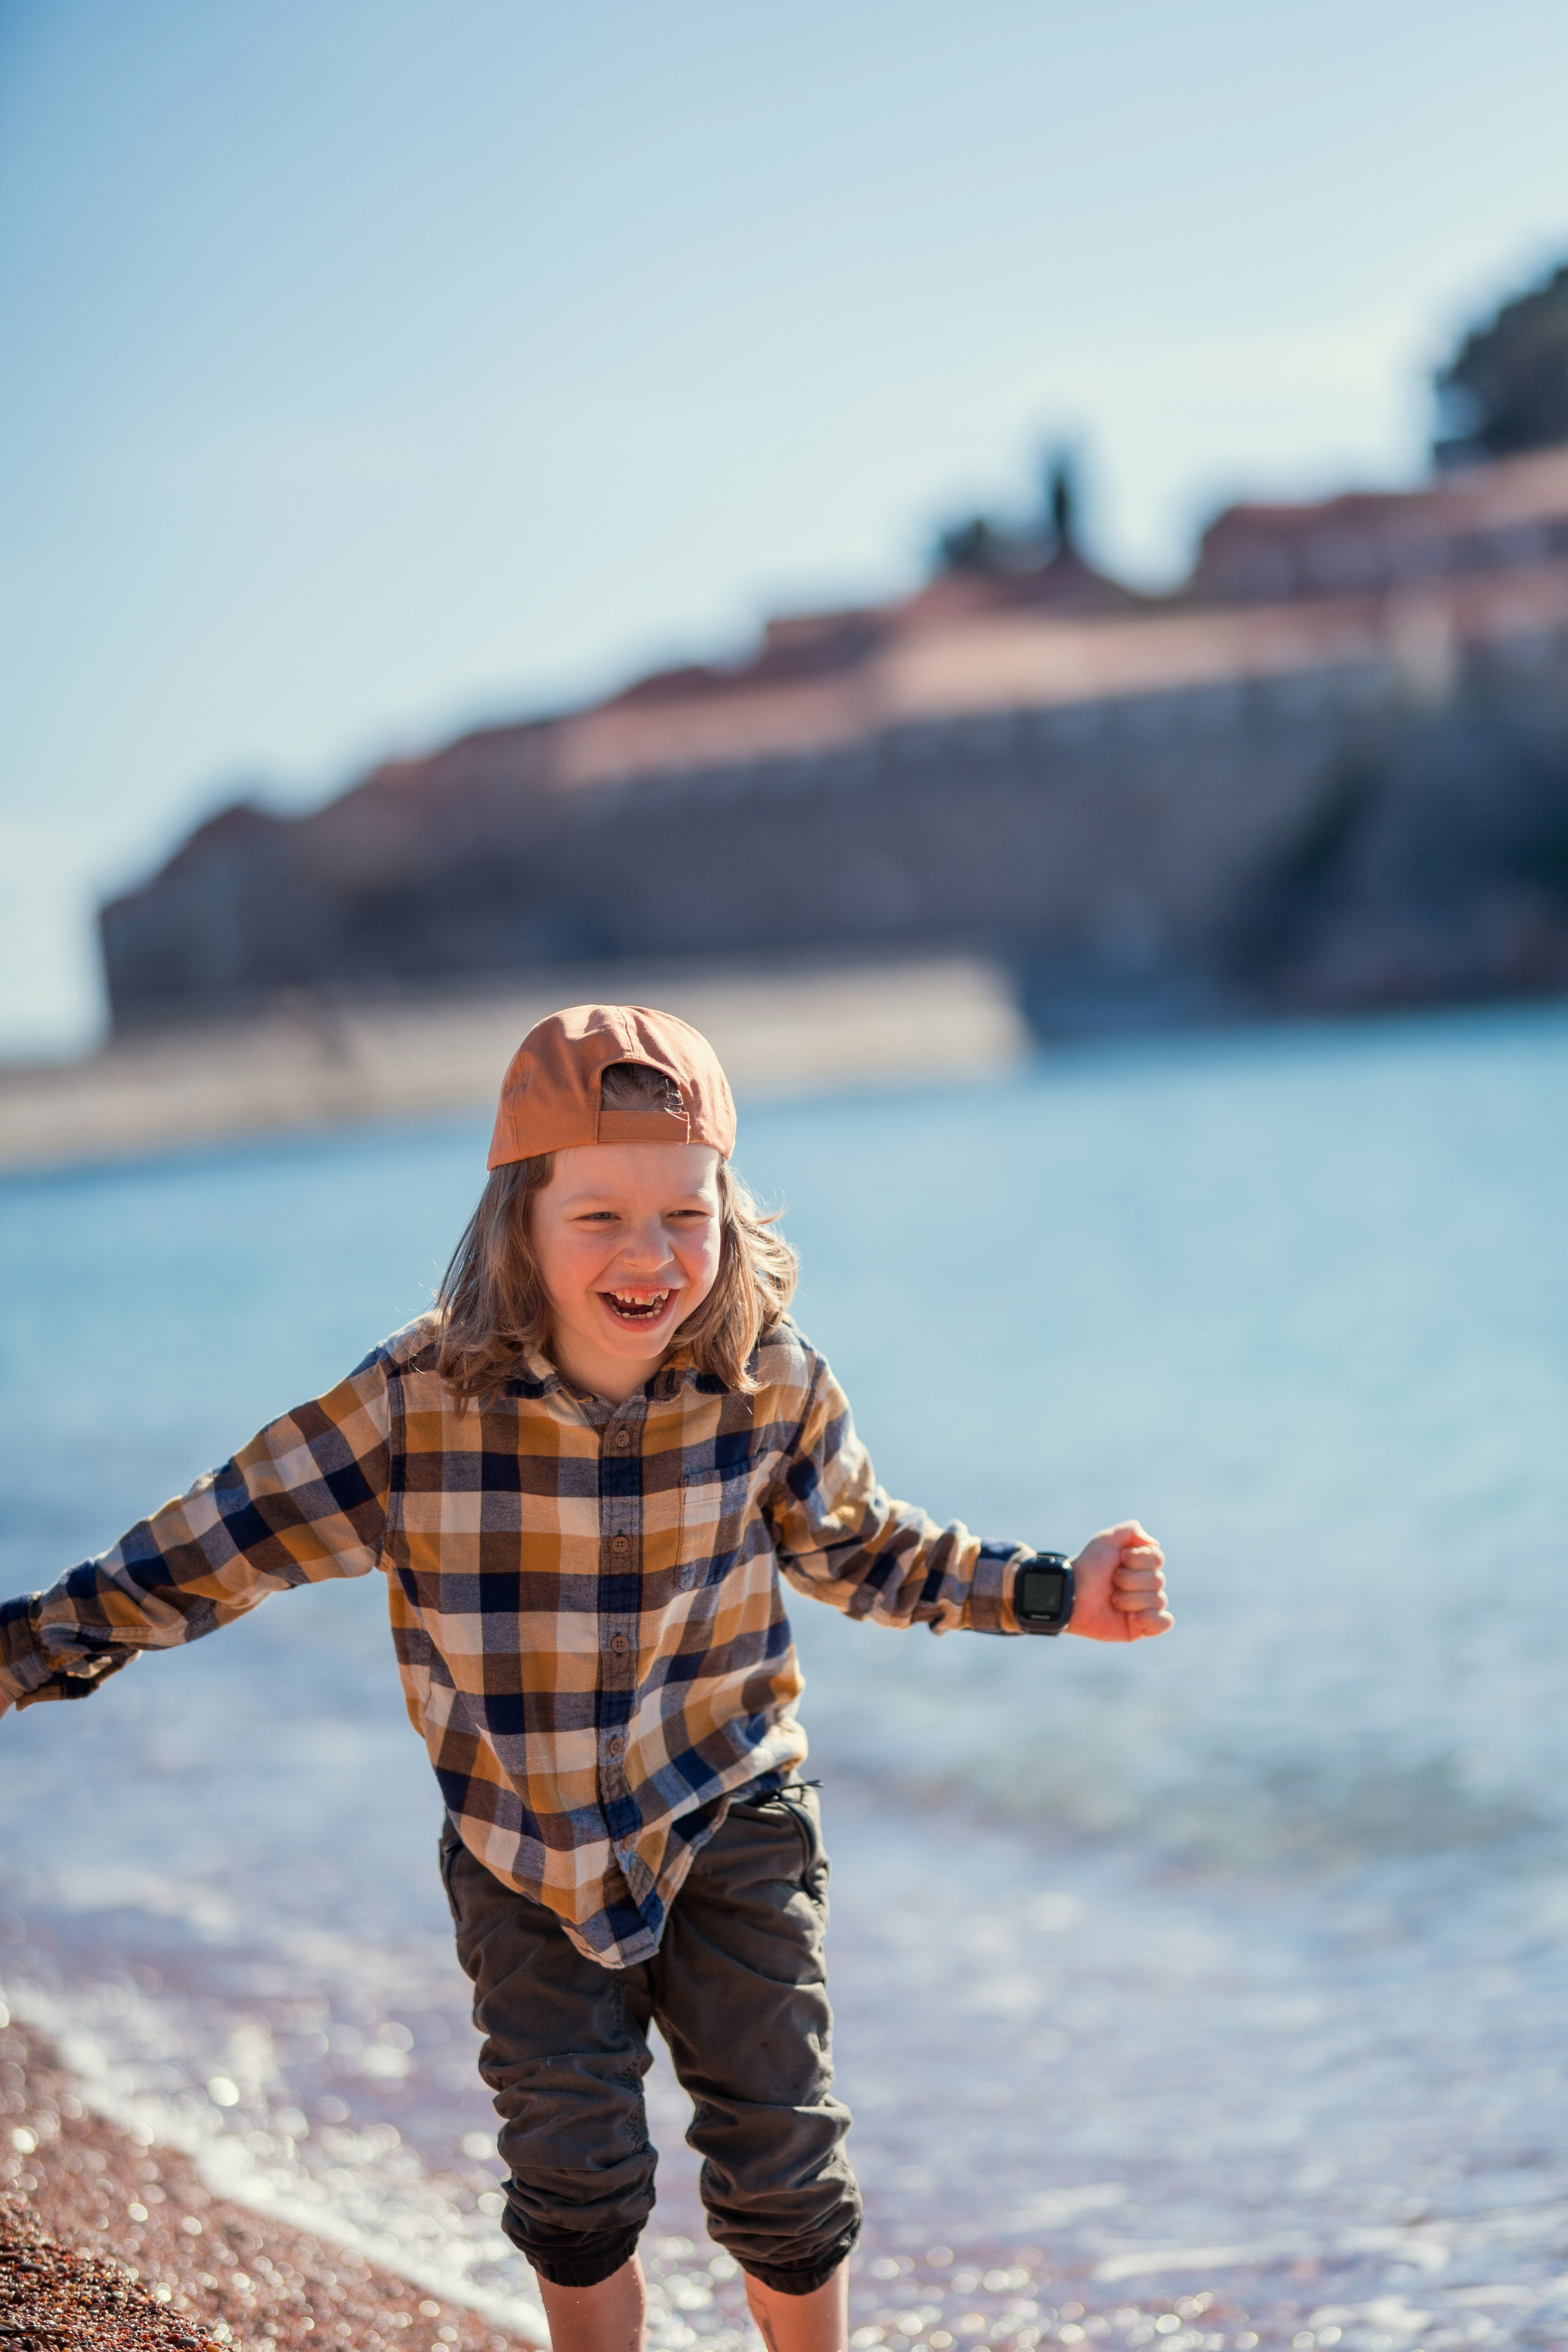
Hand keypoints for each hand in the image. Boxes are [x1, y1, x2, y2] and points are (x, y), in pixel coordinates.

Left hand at [1067, 1521, 1169, 1642]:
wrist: (1073, 1594)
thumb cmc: (1089, 1567)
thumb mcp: (1106, 1540)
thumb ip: (1131, 1531)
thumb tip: (1154, 1544)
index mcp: (1140, 1565)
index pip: (1158, 1559)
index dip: (1139, 1559)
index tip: (1121, 1558)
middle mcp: (1145, 1585)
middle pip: (1158, 1580)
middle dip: (1130, 1580)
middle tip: (1112, 1582)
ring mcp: (1145, 1607)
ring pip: (1158, 1600)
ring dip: (1131, 1599)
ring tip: (1113, 1600)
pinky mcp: (1142, 1627)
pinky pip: (1165, 1622)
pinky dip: (1151, 1618)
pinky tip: (1131, 1617)